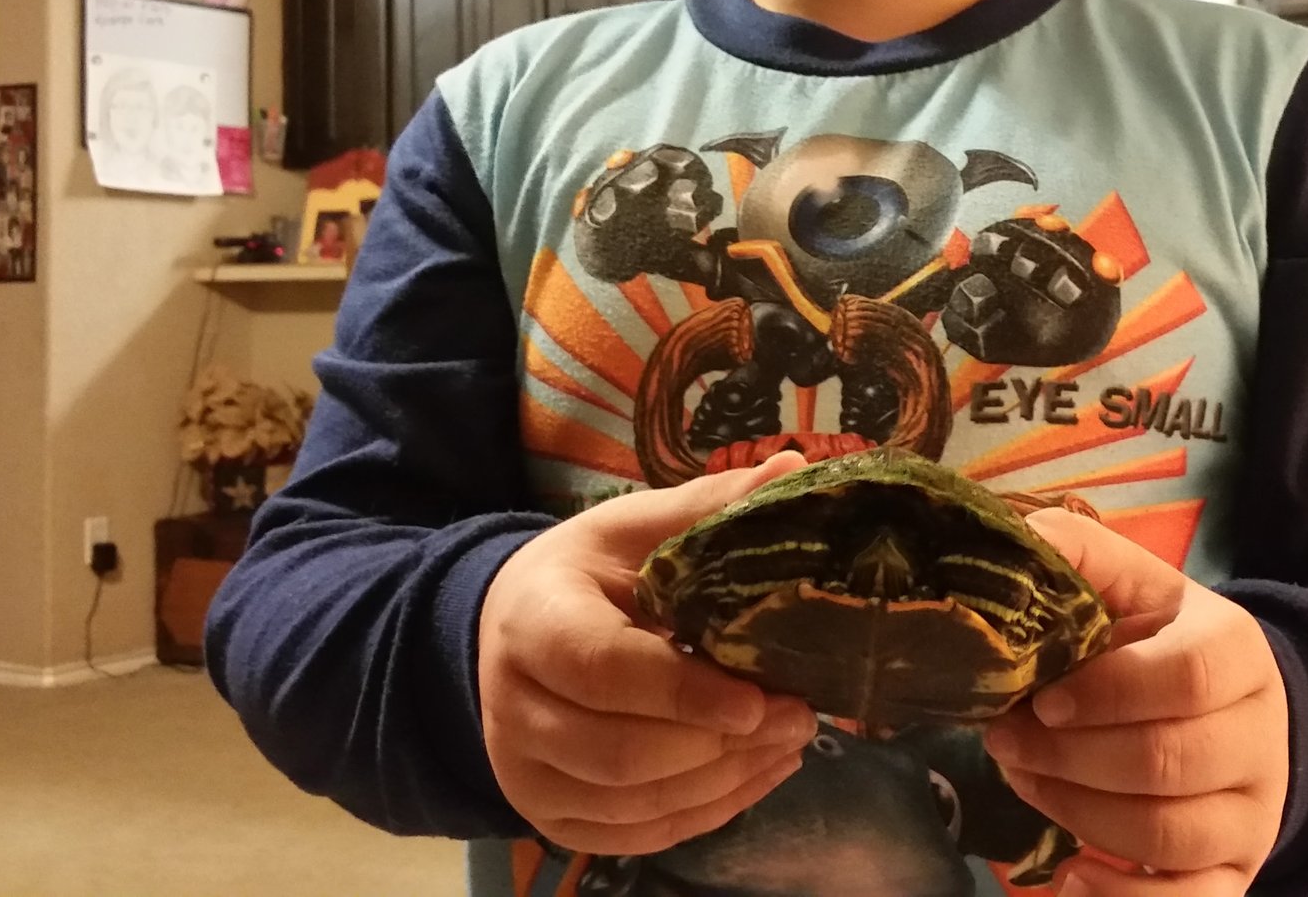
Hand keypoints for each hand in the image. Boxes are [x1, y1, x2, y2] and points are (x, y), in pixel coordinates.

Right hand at [478, 451, 817, 854]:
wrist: (510, 632)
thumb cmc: (584, 576)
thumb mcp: (634, 529)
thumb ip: (709, 506)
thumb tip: (793, 470)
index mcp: (534, 622)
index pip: (602, 671)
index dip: (683, 693)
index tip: (760, 698)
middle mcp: (515, 710)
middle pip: (620, 754)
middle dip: (720, 744)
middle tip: (798, 718)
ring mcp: (527, 776)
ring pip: (632, 804)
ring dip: (723, 781)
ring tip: (790, 742)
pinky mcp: (552, 818)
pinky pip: (633, 837)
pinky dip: (704, 814)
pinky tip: (756, 774)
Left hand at [983, 510, 1289, 895]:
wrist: (1236, 712)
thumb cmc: (1164, 647)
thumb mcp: (1137, 589)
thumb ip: (1083, 556)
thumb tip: (1022, 535)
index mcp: (1237, 654)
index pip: (1187, 678)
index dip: (1108, 692)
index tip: (1041, 696)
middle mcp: (1258, 738)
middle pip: (1166, 762)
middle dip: (1068, 756)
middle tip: (1005, 737)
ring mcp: (1251, 815)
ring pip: (1165, 835)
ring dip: (1075, 813)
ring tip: (1025, 777)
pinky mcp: (1235, 874)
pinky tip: (1070, 879)